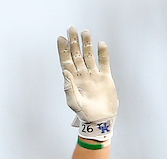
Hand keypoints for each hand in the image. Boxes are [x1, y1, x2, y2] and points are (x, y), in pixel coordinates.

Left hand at [58, 27, 116, 142]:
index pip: (67, 62)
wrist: (100, 121)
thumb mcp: (74, 102)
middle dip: (74, 42)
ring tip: (85, 32)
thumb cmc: (85, 115)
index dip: (63, 50)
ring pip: (89, 56)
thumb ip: (68, 87)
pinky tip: (100, 44)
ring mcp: (93, 76)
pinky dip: (102, 53)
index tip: (61, 38)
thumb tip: (64, 71)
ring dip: (87, 44)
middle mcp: (82, 76)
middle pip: (77, 55)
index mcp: (73, 81)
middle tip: (71, 28)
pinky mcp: (105, 78)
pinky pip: (103, 62)